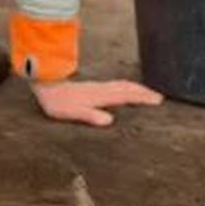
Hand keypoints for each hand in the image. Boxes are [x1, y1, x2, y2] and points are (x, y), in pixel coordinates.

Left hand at [31, 80, 163, 125]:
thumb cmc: (58, 102)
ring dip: (137, 88)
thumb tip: (109, 120)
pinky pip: (116, 85)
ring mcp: (98, 87)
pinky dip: (126, 87)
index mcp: (100, 97)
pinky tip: (126, 91)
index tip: (157, 101)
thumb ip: (90, 116)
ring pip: (122, 85)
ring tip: (148, 94)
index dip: (142, 98)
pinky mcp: (94, 88)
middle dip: (144, 92)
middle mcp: (102, 90)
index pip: (126, 96)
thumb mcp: (72, 113)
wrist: (46, 85)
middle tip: (159, 97)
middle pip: (128, 88)